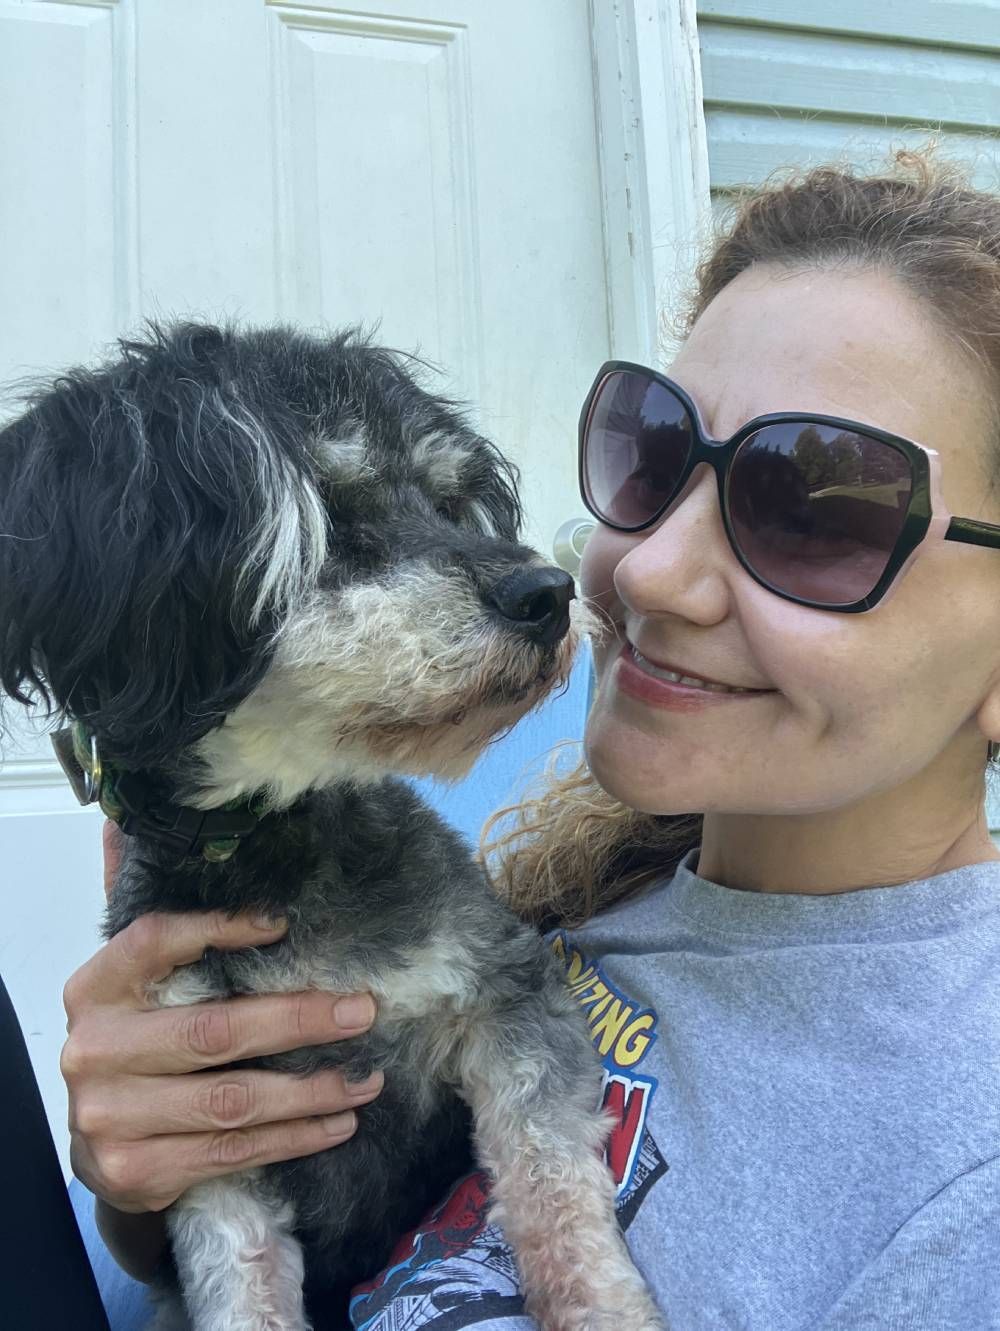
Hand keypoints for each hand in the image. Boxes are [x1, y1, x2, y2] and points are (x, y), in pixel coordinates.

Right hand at [62, 822, 382, 1213]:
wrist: (101, 1152)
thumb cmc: (135, 1046)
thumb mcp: (134, 985)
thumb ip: (151, 921)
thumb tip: (131, 828)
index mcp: (95, 988)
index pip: (156, 941)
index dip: (219, 925)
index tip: (285, 920)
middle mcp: (97, 1050)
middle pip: (213, 1030)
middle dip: (298, 1019)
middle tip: (362, 1009)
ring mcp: (113, 1117)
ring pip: (232, 1101)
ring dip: (310, 1089)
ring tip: (367, 1076)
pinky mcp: (138, 1171)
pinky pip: (233, 1150)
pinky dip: (293, 1136)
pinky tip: (338, 1121)